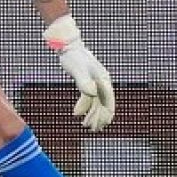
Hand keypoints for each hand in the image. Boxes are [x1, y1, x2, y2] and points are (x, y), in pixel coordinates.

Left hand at [43, 16, 114, 130]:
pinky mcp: (88, 83)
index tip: (104, 123)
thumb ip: (84, 82)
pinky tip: (78, 114)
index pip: (108, 99)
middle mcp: (102, 81)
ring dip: (92, 114)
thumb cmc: (73, 57)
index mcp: (103, 79)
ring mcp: (95, 82)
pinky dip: (84, 107)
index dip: (106, 112)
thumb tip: (92, 94)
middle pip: (104, 103)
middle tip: (93, 129)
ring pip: (96, 102)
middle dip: (99, 117)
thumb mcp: (78, 70)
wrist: (68, 47)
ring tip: (86, 126)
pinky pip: (89, 98)